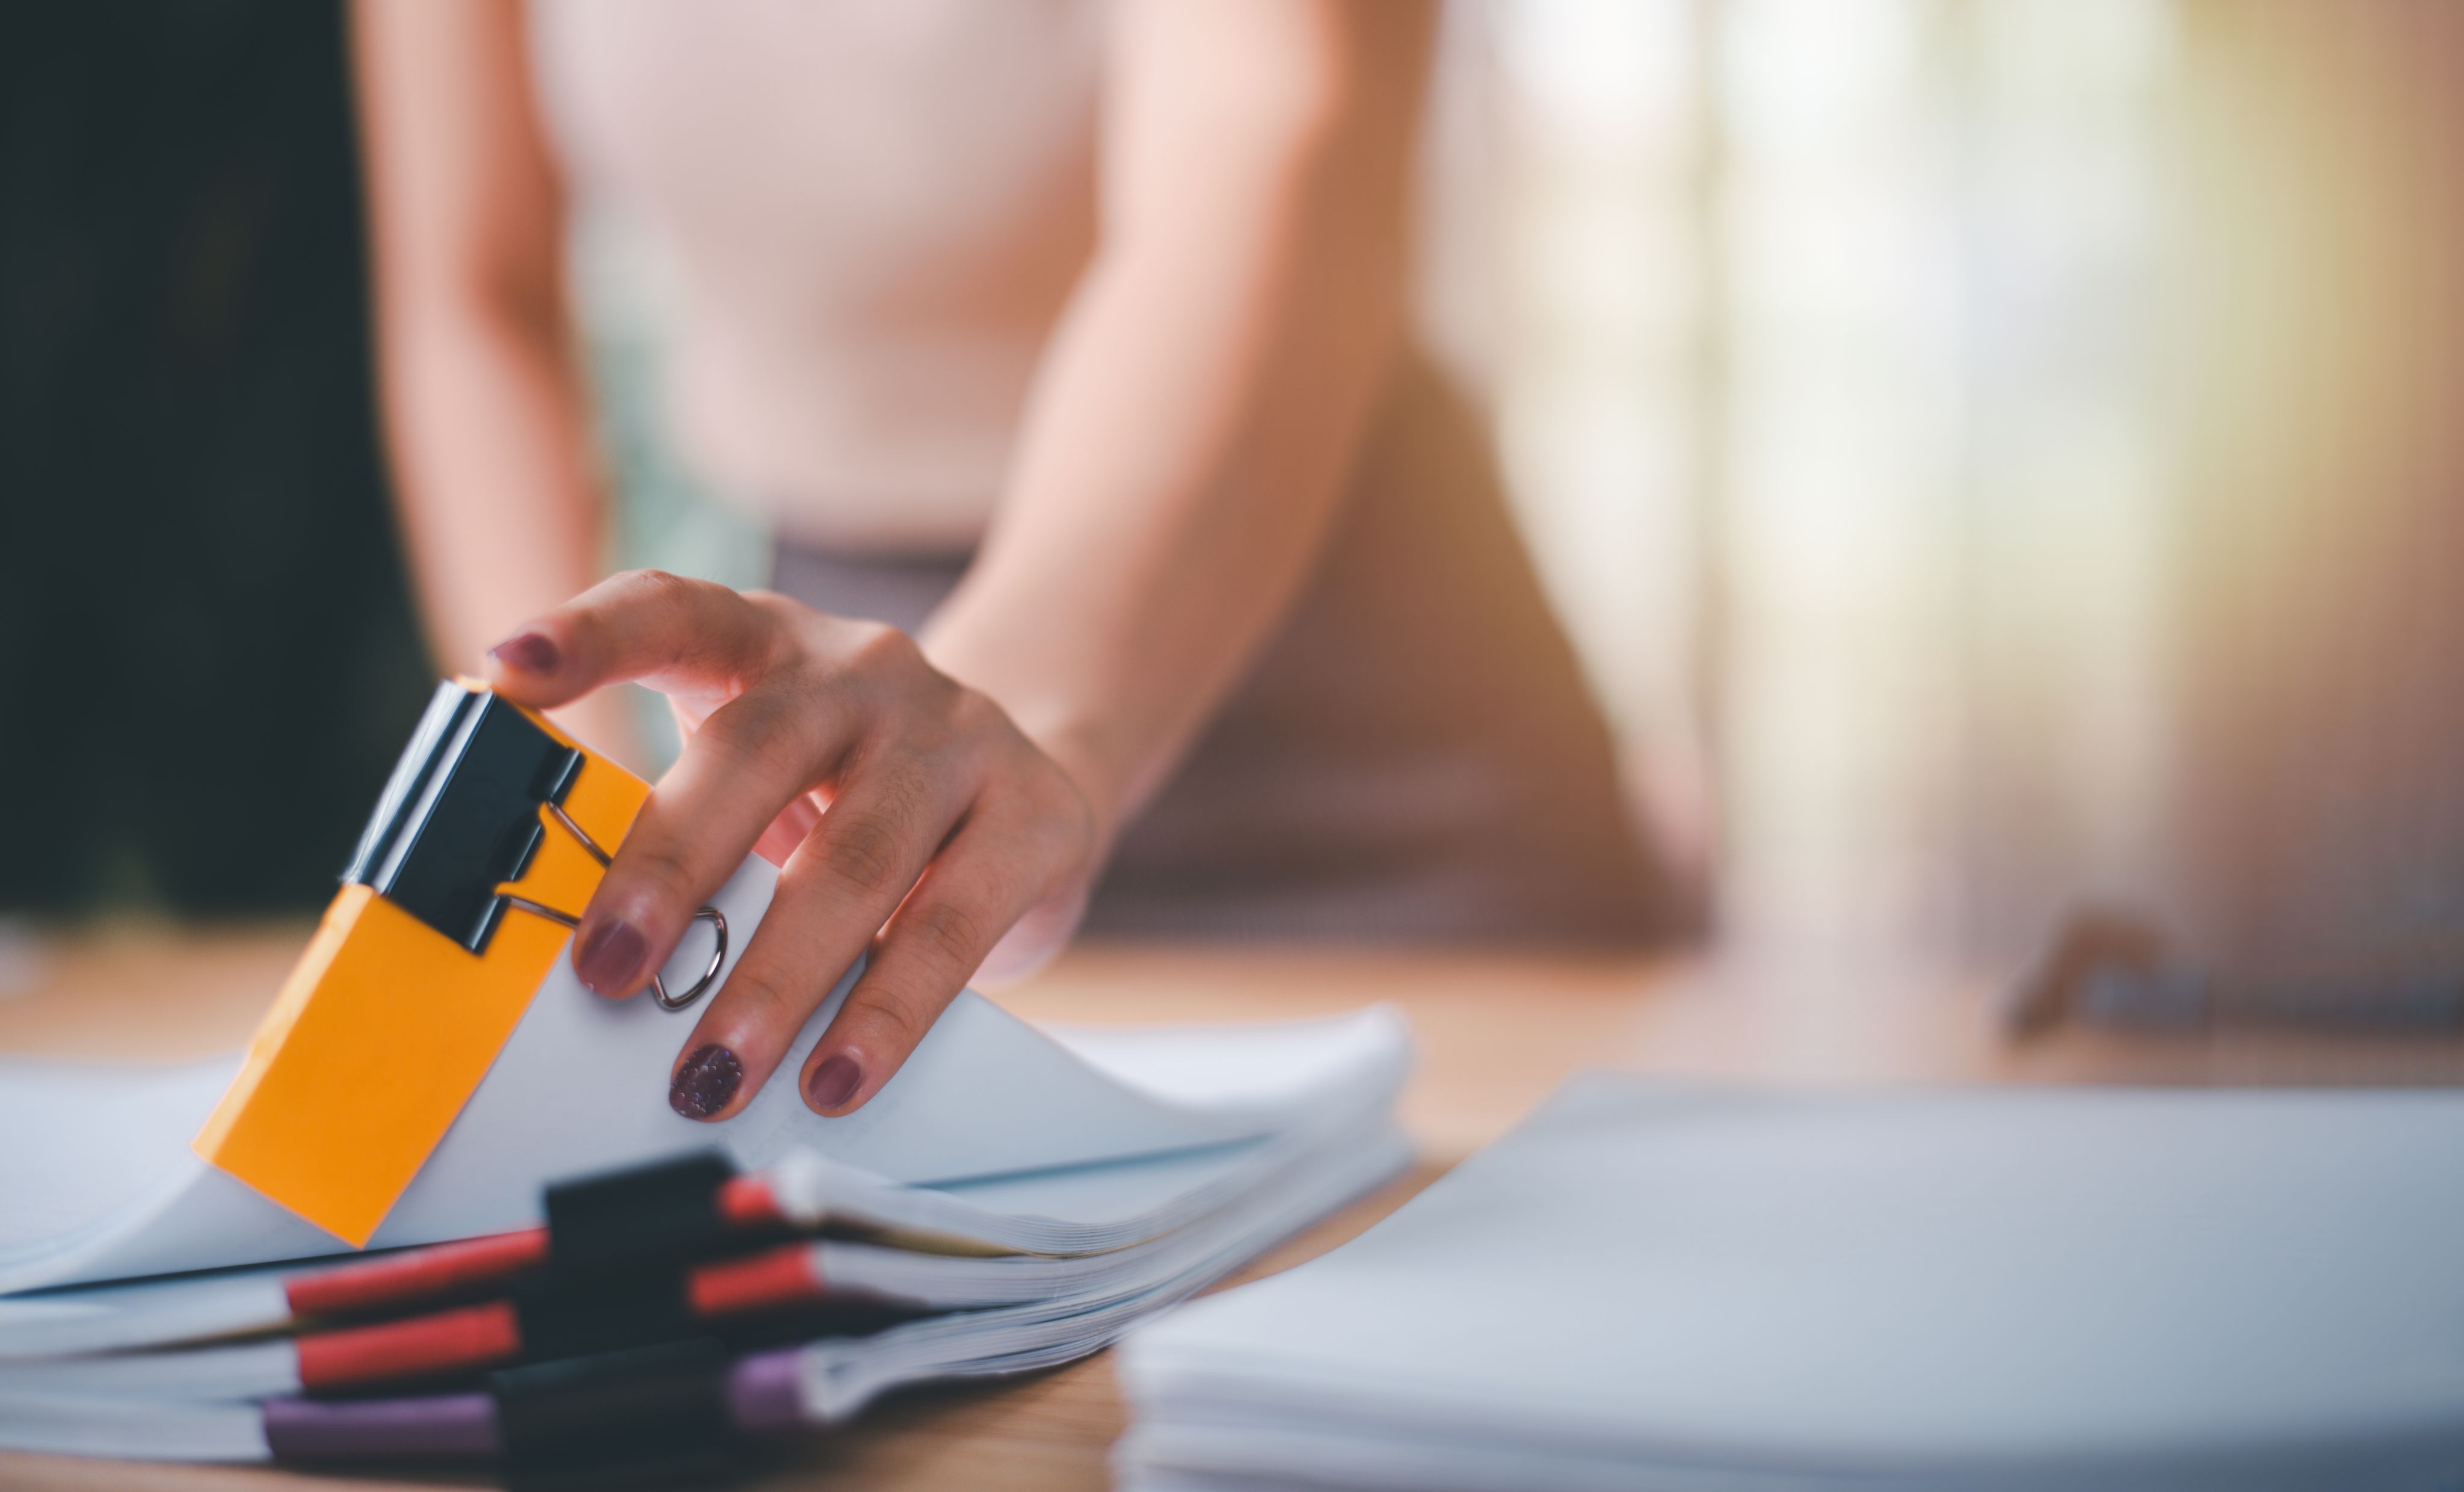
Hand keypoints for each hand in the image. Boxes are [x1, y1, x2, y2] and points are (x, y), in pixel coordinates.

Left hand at [484, 571, 1102, 1120]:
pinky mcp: (1033, 815)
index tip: (504, 674)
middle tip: (604, 974)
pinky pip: (953, 923)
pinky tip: (837, 1075)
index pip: (671, 608)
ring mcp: (956, 736)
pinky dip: (887, 1011)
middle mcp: (861, 670)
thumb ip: (684, 833)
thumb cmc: (851, 799)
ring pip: (856, 853)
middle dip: (670, 867)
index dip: (590, 635)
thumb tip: (579, 969)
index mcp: (767, 644)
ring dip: (774, 976)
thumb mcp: (764, 782)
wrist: (1035, 785)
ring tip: (713, 1073)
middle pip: (756, 750)